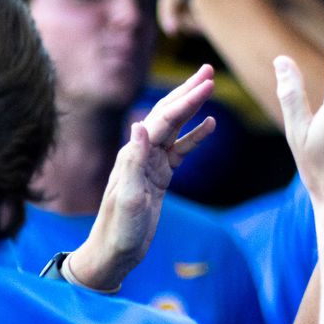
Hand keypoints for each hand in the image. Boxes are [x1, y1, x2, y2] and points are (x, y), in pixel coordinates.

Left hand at [67, 66, 216, 289]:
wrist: (114, 252)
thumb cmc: (119, 228)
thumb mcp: (128, 197)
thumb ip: (134, 161)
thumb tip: (139, 125)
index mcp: (135, 154)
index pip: (165, 119)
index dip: (187, 100)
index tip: (208, 83)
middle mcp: (141, 152)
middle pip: (168, 114)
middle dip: (188, 91)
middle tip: (209, 70)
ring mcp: (151, 163)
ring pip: (176, 127)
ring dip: (193, 107)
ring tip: (210, 88)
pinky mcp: (160, 175)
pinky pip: (181, 149)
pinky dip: (195, 135)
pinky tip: (210, 125)